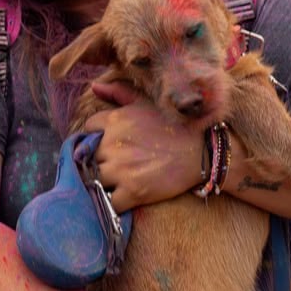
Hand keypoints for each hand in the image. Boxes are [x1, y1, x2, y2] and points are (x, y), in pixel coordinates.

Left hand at [83, 81, 202, 212]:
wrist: (203, 151)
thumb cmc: (174, 125)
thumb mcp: (146, 102)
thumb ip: (118, 93)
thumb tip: (94, 86)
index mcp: (115, 120)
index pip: (88, 130)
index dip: (95, 138)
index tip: (107, 144)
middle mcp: (113, 143)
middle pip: (88, 157)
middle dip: (98, 160)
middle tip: (113, 164)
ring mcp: (122, 169)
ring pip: (94, 180)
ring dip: (101, 182)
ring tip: (115, 182)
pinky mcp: (133, 191)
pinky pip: (109, 203)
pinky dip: (111, 204)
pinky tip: (121, 198)